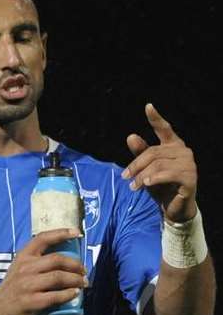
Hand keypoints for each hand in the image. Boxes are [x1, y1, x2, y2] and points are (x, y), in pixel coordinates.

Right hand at [0, 228, 86, 314]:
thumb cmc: (14, 285)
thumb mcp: (20, 266)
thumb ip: (37, 260)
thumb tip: (67, 257)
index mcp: (23, 256)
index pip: (42, 239)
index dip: (61, 233)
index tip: (76, 232)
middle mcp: (25, 268)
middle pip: (57, 260)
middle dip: (75, 264)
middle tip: (83, 271)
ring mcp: (28, 285)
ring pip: (59, 277)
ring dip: (76, 280)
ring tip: (83, 283)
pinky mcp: (32, 302)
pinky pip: (56, 296)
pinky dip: (69, 294)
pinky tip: (75, 293)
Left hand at [122, 103, 197, 222]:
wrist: (174, 208)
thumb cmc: (160, 186)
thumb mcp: (146, 169)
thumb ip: (140, 154)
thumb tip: (131, 136)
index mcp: (173, 146)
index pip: (164, 129)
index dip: (156, 118)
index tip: (148, 106)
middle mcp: (183, 152)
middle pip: (153, 152)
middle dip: (136, 165)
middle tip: (124, 176)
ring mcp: (189, 165)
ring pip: (158, 165)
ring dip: (142, 176)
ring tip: (133, 186)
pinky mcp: (190, 178)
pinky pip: (168, 175)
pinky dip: (154, 179)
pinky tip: (146, 184)